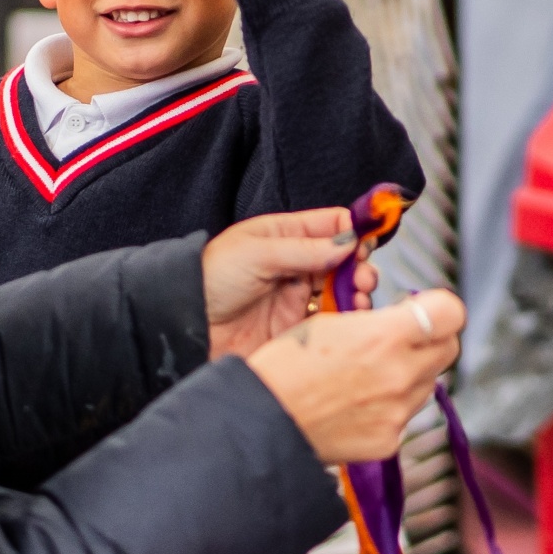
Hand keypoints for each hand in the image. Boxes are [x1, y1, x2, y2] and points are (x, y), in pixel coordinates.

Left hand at [203, 210, 374, 359]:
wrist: (186, 324)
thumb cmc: (211, 278)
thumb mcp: (257, 252)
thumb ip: (304, 249)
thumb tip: (347, 242)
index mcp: (285, 235)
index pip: (331, 225)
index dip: (353, 231)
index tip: (366, 243)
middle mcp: (295, 264)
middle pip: (343, 261)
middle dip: (360, 266)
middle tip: (364, 276)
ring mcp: (297, 297)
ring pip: (341, 291)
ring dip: (357, 293)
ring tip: (361, 298)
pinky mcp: (296, 327)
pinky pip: (329, 320)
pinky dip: (345, 319)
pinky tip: (351, 318)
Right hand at [247, 292, 464, 463]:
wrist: (262, 419)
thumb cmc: (286, 366)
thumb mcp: (331, 321)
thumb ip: (379, 321)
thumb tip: (407, 322)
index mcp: (386, 336)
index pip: (451, 312)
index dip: (437, 307)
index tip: (424, 310)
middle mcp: (401, 375)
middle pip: (448, 348)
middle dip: (430, 339)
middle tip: (401, 338)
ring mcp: (398, 412)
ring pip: (427, 383)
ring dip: (409, 374)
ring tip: (367, 375)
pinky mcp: (389, 441)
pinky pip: (404, 416)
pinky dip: (389, 408)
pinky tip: (357, 404)